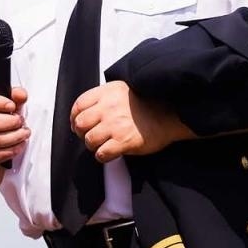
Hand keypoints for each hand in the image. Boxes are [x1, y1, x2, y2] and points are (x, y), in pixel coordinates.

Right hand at [0, 86, 29, 167]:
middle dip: (9, 122)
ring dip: (14, 137)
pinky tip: (19, 144)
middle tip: (20, 121)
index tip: (12, 106)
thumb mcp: (9, 103)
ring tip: (24, 133)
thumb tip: (20, 95)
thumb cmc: (1, 118)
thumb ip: (16, 96)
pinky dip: (11, 150)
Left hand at [70, 80, 186, 161]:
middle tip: (92, 135)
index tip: (79, 124)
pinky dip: (103, 156)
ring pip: (89, 140)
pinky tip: (110, 152)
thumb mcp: (122, 91)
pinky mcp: (124, 141)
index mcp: (107, 93)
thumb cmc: (148, 105)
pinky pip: (101, 154)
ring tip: (103, 144)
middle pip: (80, 124)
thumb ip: (102, 99)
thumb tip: (82, 114)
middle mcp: (109, 107)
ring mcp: (116, 125)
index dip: (75, 118)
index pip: (78, 106)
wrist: (173, 115)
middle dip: (83, 133)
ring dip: (93, 145)